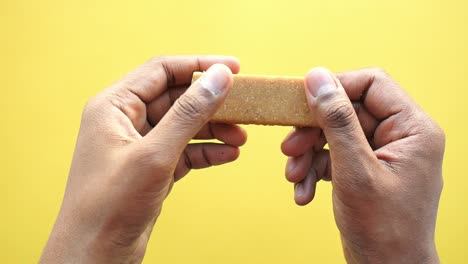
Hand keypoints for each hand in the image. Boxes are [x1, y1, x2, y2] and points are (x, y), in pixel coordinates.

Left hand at [40, 55, 246, 262]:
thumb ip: (189, 113)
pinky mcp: (152, 168)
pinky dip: (206, 152)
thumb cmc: (109, 205)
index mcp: (114, 106)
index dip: (199, 65)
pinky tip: (228, 154)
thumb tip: (218, 78)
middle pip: (177, 98)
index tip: (234, 67)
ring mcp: (139, 146)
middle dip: (211, 103)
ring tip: (240, 136)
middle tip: (243, 105)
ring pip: (184, 125)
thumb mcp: (154, 153)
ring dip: (213, 129)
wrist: (96, 255)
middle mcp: (126, 121)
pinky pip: (185, 150)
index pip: (162, 71)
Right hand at [281, 68, 443, 262]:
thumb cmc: (383, 229)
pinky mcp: (366, 170)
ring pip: (335, 134)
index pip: (371, 84)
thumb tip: (318, 77)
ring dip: (309, 154)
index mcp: (412, 129)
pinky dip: (315, 170)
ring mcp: (382, 154)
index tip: (302, 101)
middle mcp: (400, 137)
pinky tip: (304, 192)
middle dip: (313, 131)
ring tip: (294, 176)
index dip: (334, 88)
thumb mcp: (354, 169)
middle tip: (289, 148)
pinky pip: (334, 156)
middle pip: (347, 111)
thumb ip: (336, 120)